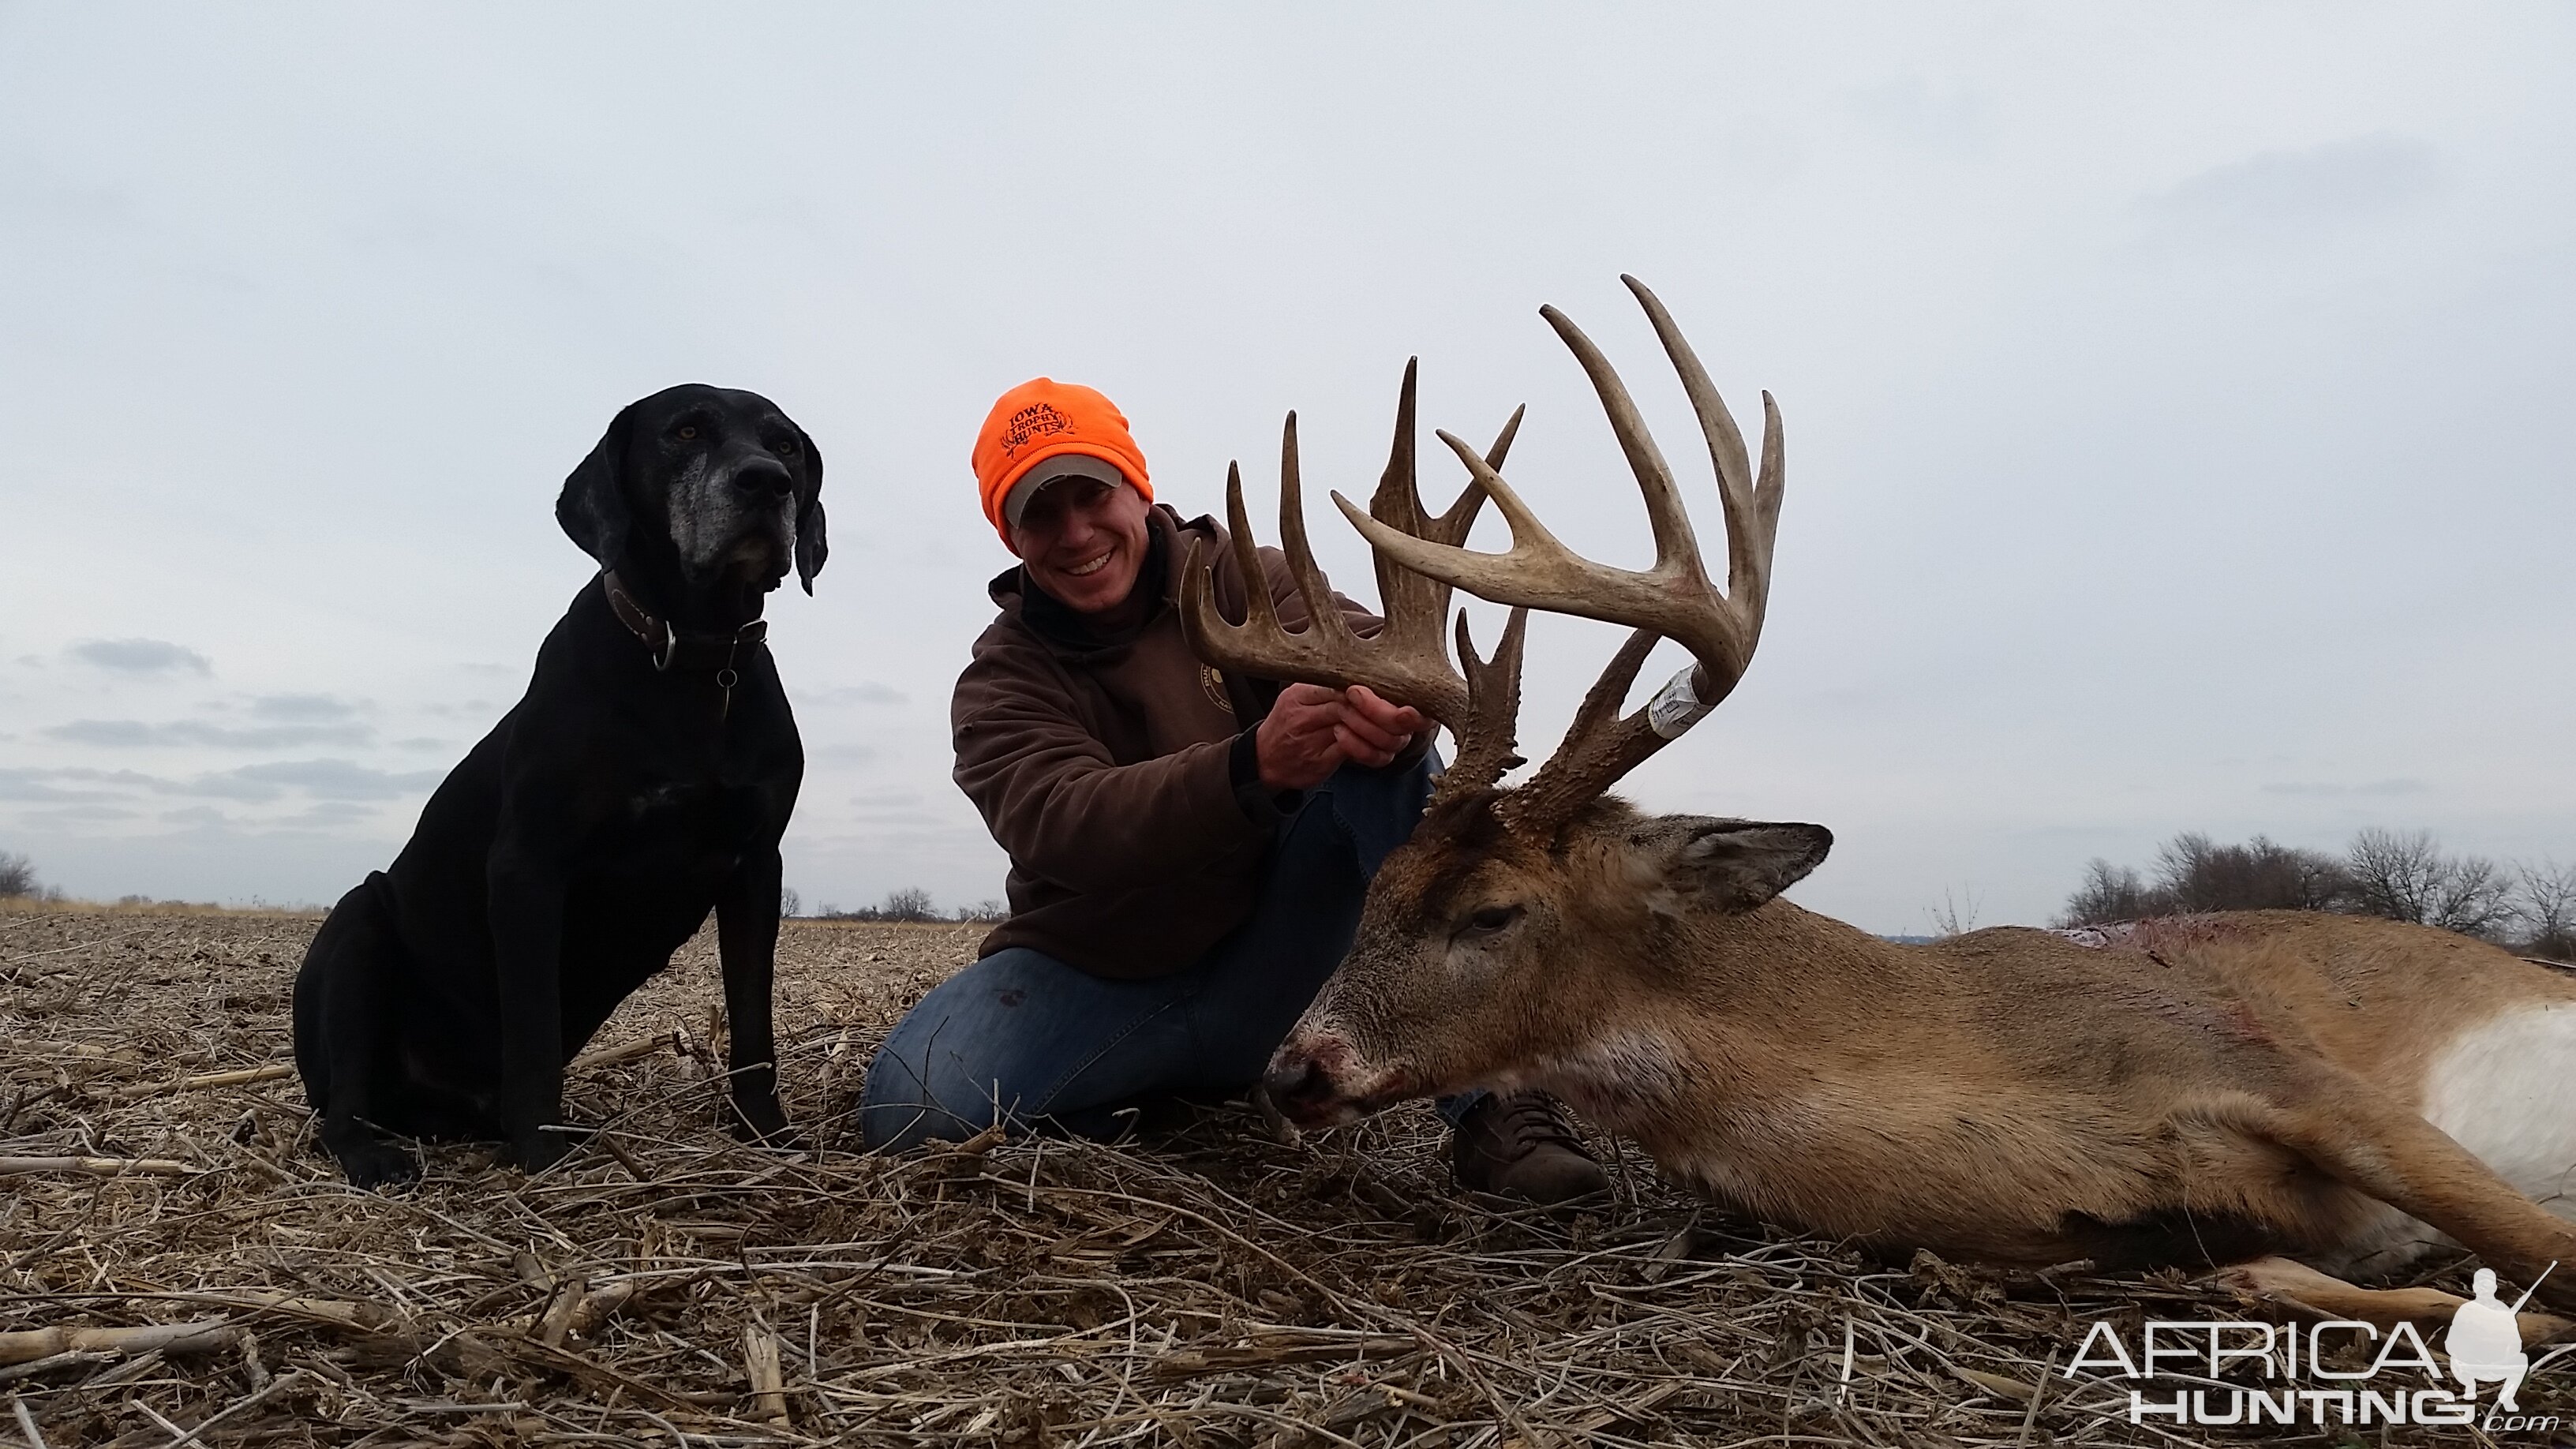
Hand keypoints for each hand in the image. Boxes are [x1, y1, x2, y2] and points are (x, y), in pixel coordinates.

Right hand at [1256, 684, 1429, 791]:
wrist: (1263, 758)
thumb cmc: (1296, 725)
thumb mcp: (1311, 698)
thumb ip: (1343, 692)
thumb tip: (1391, 691)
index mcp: (1309, 687)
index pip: (1350, 682)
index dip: (1382, 692)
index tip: (1407, 701)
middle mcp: (1307, 706)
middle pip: (1356, 704)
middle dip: (1389, 715)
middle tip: (1409, 722)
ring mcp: (1309, 733)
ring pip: (1357, 727)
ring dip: (1383, 736)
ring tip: (1394, 741)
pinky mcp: (1316, 759)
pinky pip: (1351, 753)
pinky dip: (1370, 754)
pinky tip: (1376, 754)